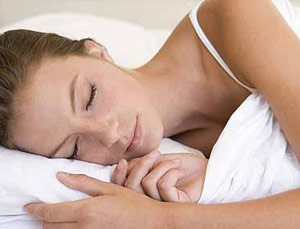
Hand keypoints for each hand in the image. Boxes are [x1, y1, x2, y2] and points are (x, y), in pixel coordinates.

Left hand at [24, 172, 166, 228]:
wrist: (152, 223)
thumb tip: (60, 175)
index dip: (37, 210)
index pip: (52, 213)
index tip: (29, 207)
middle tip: (45, 211)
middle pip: (52, 227)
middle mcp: (85, 228)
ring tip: (57, 219)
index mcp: (88, 211)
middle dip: (44, 219)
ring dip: (54, 227)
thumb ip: (84, 182)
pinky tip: (72, 225)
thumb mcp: (110, 189)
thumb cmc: (133, 204)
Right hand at [111, 150, 207, 202]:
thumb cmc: (182, 166)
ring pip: (147, 184)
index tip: (123, 161)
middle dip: (142, 165)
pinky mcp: (176, 205)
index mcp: (144, 191)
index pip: (123, 189)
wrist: (205, 168)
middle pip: (131, 187)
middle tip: (156, 153)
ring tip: (174, 162)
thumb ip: (141, 164)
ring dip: (162, 166)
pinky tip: (179, 170)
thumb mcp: (158, 161)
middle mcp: (151, 200)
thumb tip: (124, 165)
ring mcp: (163, 204)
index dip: (118, 177)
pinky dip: (170, 171)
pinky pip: (163, 186)